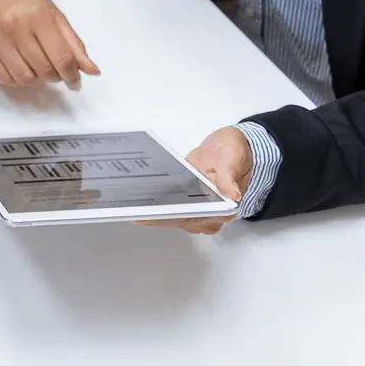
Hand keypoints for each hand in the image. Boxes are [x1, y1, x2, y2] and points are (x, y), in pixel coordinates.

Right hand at [0, 0, 98, 88]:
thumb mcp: (56, 14)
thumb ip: (74, 44)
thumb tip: (92, 71)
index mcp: (38, 17)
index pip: (61, 58)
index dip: (72, 75)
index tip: (75, 81)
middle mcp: (14, 28)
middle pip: (43, 71)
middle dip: (55, 76)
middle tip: (55, 69)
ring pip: (24, 79)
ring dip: (36, 79)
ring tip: (37, 66)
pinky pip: (4, 78)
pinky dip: (17, 79)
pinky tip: (21, 67)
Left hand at [135, 126, 251, 235]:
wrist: (229, 146)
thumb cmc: (234, 150)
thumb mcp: (233, 156)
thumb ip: (230, 175)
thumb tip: (232, 194)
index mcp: (225, 206)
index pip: (195, 216)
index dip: (171, 216)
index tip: (149, 214)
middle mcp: (211, 213)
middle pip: (180, 219)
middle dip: (155, 215)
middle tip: (131, 208)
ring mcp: (199, 210)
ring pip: (172, 215)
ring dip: (153, 211)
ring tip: (130, 203)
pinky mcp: (188, 203)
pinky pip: (170, 207)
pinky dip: (155, 203)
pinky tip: (139, 197)